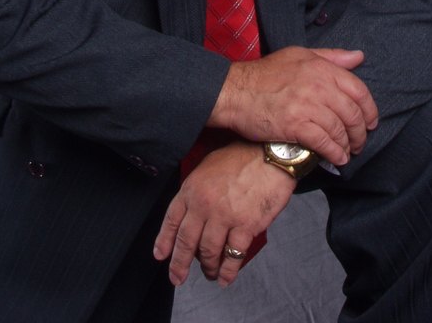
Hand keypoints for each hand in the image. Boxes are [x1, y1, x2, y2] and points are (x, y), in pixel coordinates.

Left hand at [153, 141, 294, 287]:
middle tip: (177, 277)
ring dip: (207, 268)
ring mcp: (224, 216)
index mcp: (192, 187)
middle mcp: (204, 204)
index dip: (164, 240)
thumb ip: (198, 189)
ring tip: (209, 274)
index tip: (161, 255)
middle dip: (179, 264)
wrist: (270, 153)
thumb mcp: (210, 165)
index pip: (172, 219)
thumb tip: (193, 211)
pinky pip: (232, 256)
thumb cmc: (242, 156)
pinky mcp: (245, 226)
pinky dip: (227, 271)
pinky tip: (225, 277)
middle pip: (186, 241)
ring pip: (208, 252)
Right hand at [208, 46, 377, 166]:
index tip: (371, 121)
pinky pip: (324, 143)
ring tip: (348, 152)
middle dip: (361, 132)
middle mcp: (318, 85)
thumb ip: (330, 56)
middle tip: (360, 142)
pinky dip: (334, 153)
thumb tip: (358, 57)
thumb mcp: (299, 54)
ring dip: (348, 145)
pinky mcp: (296, 126)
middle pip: (352, 113)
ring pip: (340, 130)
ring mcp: (307, 106)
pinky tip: (336, 159)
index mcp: (321, 67)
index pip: (358, 89)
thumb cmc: (266, 73)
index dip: (369, 109)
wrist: (235, 91)